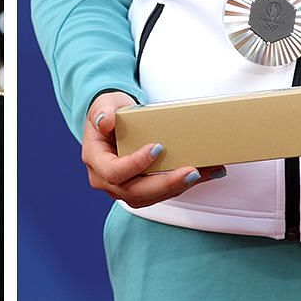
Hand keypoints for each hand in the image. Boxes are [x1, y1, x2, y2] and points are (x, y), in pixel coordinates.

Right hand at [82, 91, 224, 207]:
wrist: (114, 121)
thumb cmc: (110, 111)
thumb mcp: (105, 103)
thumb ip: (103, 111)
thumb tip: (105, 122)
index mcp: (95, 160)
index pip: (114, 172)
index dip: (135, 165)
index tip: (157, 148)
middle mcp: (106, 180)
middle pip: (135, 192)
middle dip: (166, 184)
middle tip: (192, 171)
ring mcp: (123, 188)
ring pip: (151, 196)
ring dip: (179, 187)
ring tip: (205, 172)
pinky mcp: (140, 189)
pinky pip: (161, 192)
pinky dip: (182, 184)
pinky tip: (205, 173)